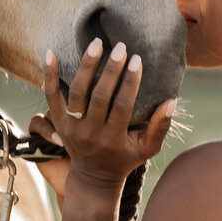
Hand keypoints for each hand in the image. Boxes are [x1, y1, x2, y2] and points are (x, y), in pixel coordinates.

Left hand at [41, 39, 175, 192]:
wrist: (93, 176)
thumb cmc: (125, 158)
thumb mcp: (147, 148)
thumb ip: (160, 126)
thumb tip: (172, 100)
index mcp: (113, 139)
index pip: (122, 106)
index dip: (130, 82)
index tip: (137, 60)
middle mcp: (90, 133)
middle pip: (99, 96)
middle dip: (111, 70)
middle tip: (121, 47)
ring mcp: (71, 127)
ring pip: (77, 92)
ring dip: (86, 66)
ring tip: (96, 44)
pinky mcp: (57, 122)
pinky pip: (50, 96)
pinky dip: (49, 75)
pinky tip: (50, 53)